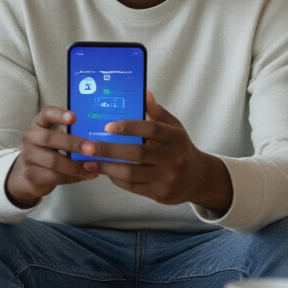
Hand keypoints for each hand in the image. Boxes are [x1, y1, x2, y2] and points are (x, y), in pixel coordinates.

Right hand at [5, 106, 100, 208]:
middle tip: (92, 149)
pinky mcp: (31, 174)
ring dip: (76, 166)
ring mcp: (28, 157)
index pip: (46, 114)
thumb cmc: (49, 151)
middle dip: (72, 143)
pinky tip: (86, 176)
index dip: (59, 114)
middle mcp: (30, 138)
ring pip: (53, 162)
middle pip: (49, 138)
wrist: (29, 174)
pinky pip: (54, 177)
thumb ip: (71, 136)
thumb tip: (98, 139)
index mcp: (39, 124)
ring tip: (93, 167)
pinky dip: (73, 177)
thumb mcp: (56, 139)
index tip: (74, 117)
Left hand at [76, 92, 232, 214]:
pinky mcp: (160, 194)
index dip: (129, 127)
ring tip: (92, 161)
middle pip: (137, 153)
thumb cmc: (180, 148)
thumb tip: (144, 93)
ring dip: (109, 167)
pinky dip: (117, 179)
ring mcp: (167, 178)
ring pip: (132, 173)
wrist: (198, 178)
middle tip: (89, 146)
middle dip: (109, 149)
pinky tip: (107, 172)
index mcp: (175, 138)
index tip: (108, 126)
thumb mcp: (175, 128)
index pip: (152, 129)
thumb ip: (158, 112)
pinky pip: (133, 187)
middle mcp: (173, 158)